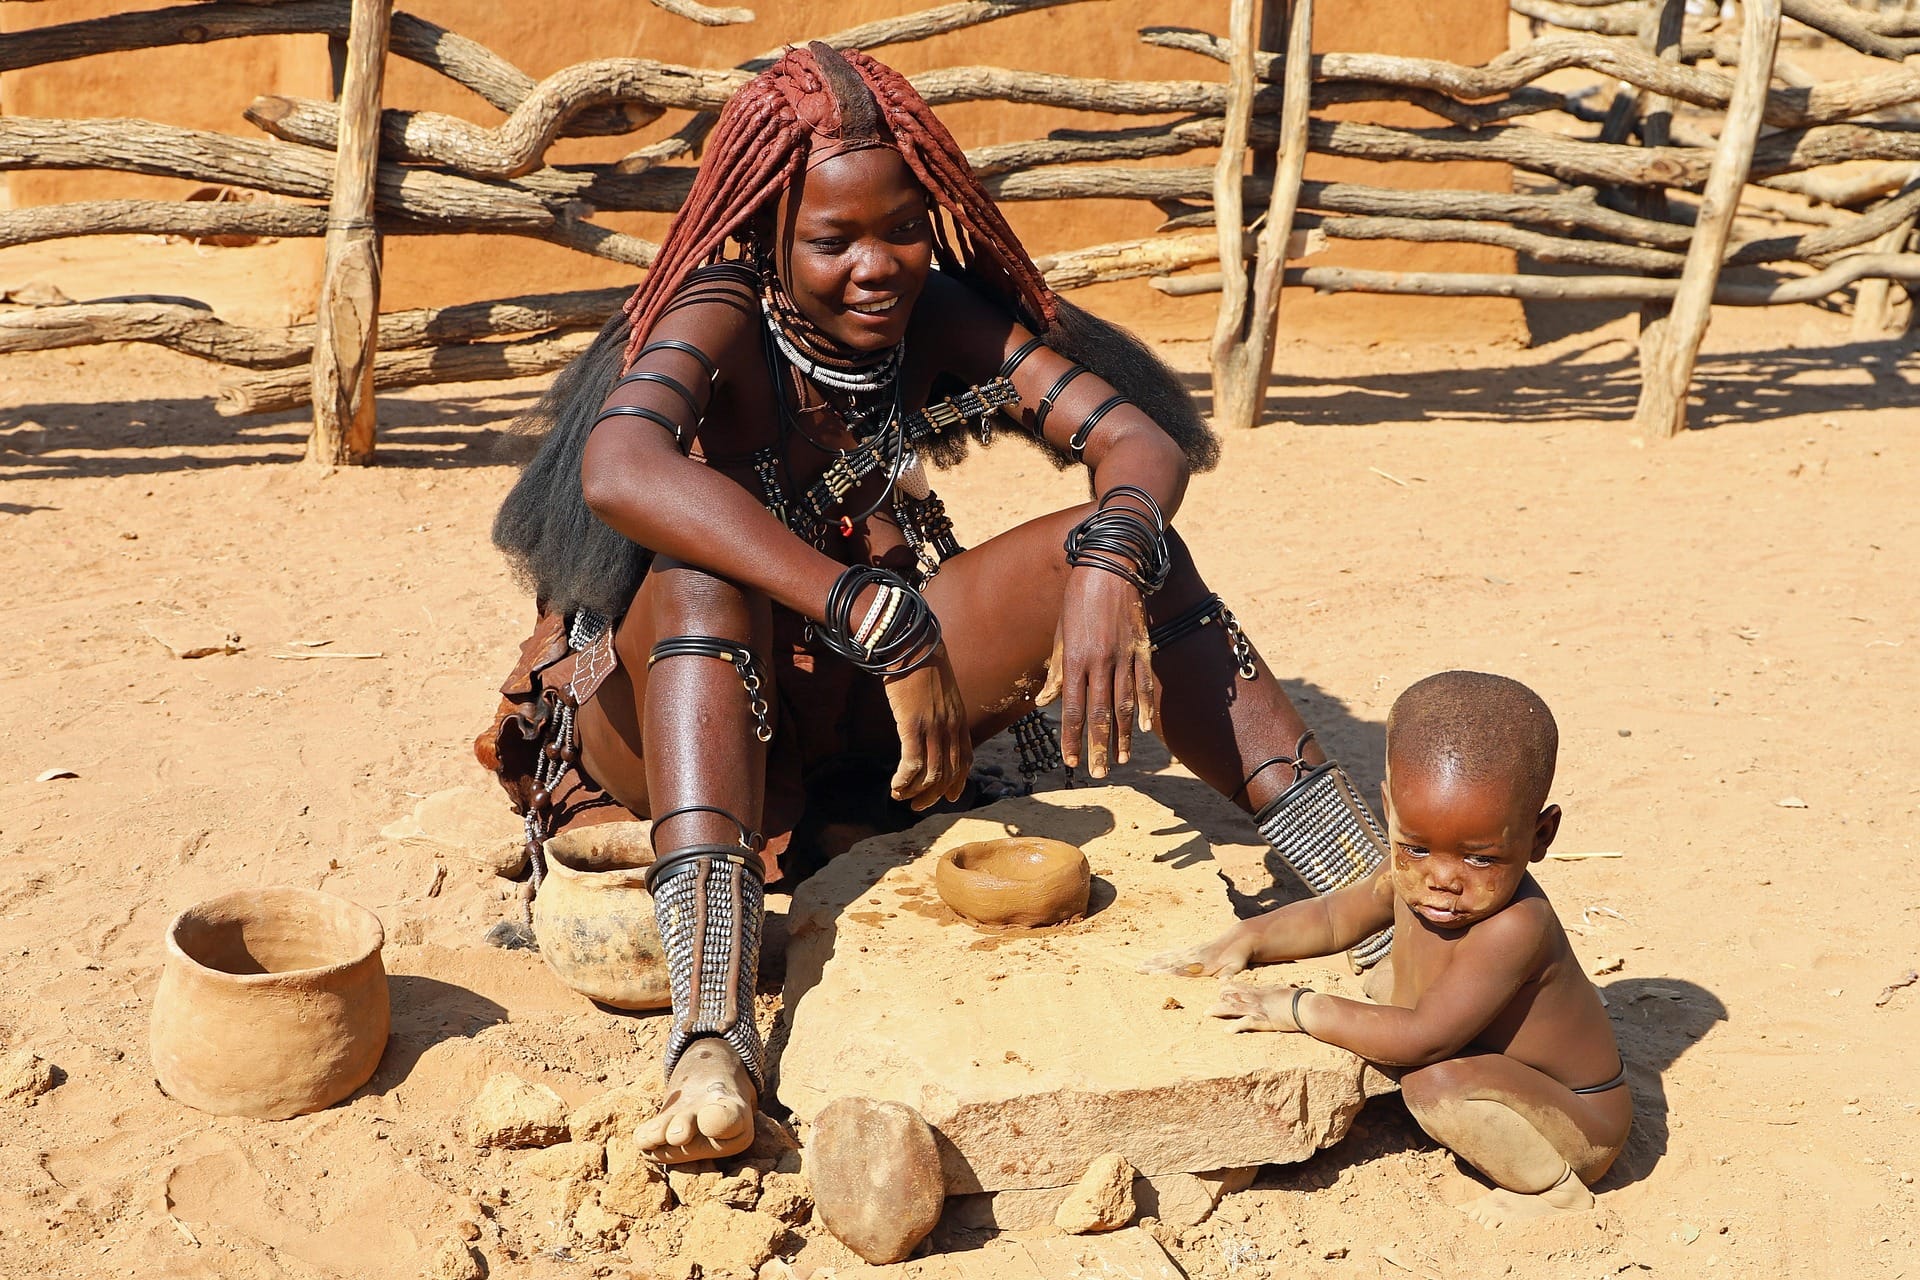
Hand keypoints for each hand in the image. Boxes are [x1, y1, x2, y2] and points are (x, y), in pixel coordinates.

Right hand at [881, 642, 971, 810]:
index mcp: (958, 718)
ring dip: (916, 792)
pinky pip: (914, 764)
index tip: (949, 796)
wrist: (911, 643)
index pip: (965, 759)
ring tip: (901, 797)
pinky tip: (895, 786)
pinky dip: (905, 780)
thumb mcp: (938, 688)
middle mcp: (950, 726)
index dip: (958, 781)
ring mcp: (933, 727)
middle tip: (917, 806)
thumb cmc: (919, 661)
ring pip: (932, 774)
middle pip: (949, 772)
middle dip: (934, 795)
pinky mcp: (913, 725)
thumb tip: (927, 718)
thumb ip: (938, 707)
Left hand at [1035, 567, 1154, 778]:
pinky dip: (1144, 708)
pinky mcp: (1143, 648)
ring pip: (1125, 704)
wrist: (1111, 564)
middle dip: (1099, 746)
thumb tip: (1043, 702)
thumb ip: (1055, 671)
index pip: (1071, 708)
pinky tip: (1144, 729)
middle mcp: (1100, 661)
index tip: (1071, 761)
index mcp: (1075, 659)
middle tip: (1100, 773)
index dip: (1071, 737)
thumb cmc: (1078, 598)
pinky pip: (1144, 684)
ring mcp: (1125, 656)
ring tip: (1121, 759)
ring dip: (1124, 736)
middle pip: (1100, 713)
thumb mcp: (1060, 633)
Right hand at [1138, 925, 1255, 977]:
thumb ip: (1229, 976)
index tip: (1152, 974)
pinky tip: (1153, 957)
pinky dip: (1161, 955)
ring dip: (1153, 962)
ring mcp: (1191, 952)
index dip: (1166, 972)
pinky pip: (1173, 953)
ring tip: (1139, 965)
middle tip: (1137, 970)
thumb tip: (1224, 984)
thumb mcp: (1237, 967)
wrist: (1240, 938)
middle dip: (1153, 967)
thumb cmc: (1239, 957)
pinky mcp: (1192, 950)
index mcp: (1202, 964)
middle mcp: (1193, 957)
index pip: (1181, 969)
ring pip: (1168, 957)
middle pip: (1169, 963)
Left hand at [1205, 983, 1305, 1033]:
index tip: (1218, 987)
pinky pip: (1246, 1023)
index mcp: (1260, 991)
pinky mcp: (1262, 1021)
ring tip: (1207, 1013)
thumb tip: (1283, 988)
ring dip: (1219, 1010)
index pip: (1239, 986)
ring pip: (1233, 1007)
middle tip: (1207, 1006)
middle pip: (1232, 996)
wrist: (1305, 1007)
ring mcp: (1257, 1009)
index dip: (1227, 986)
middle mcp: (1255, 998)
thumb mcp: (1284, 990)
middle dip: (1218, 1000)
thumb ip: (1278, 990)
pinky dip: (1236, 1027)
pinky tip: (1227, 1031)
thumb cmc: (1298, 998)